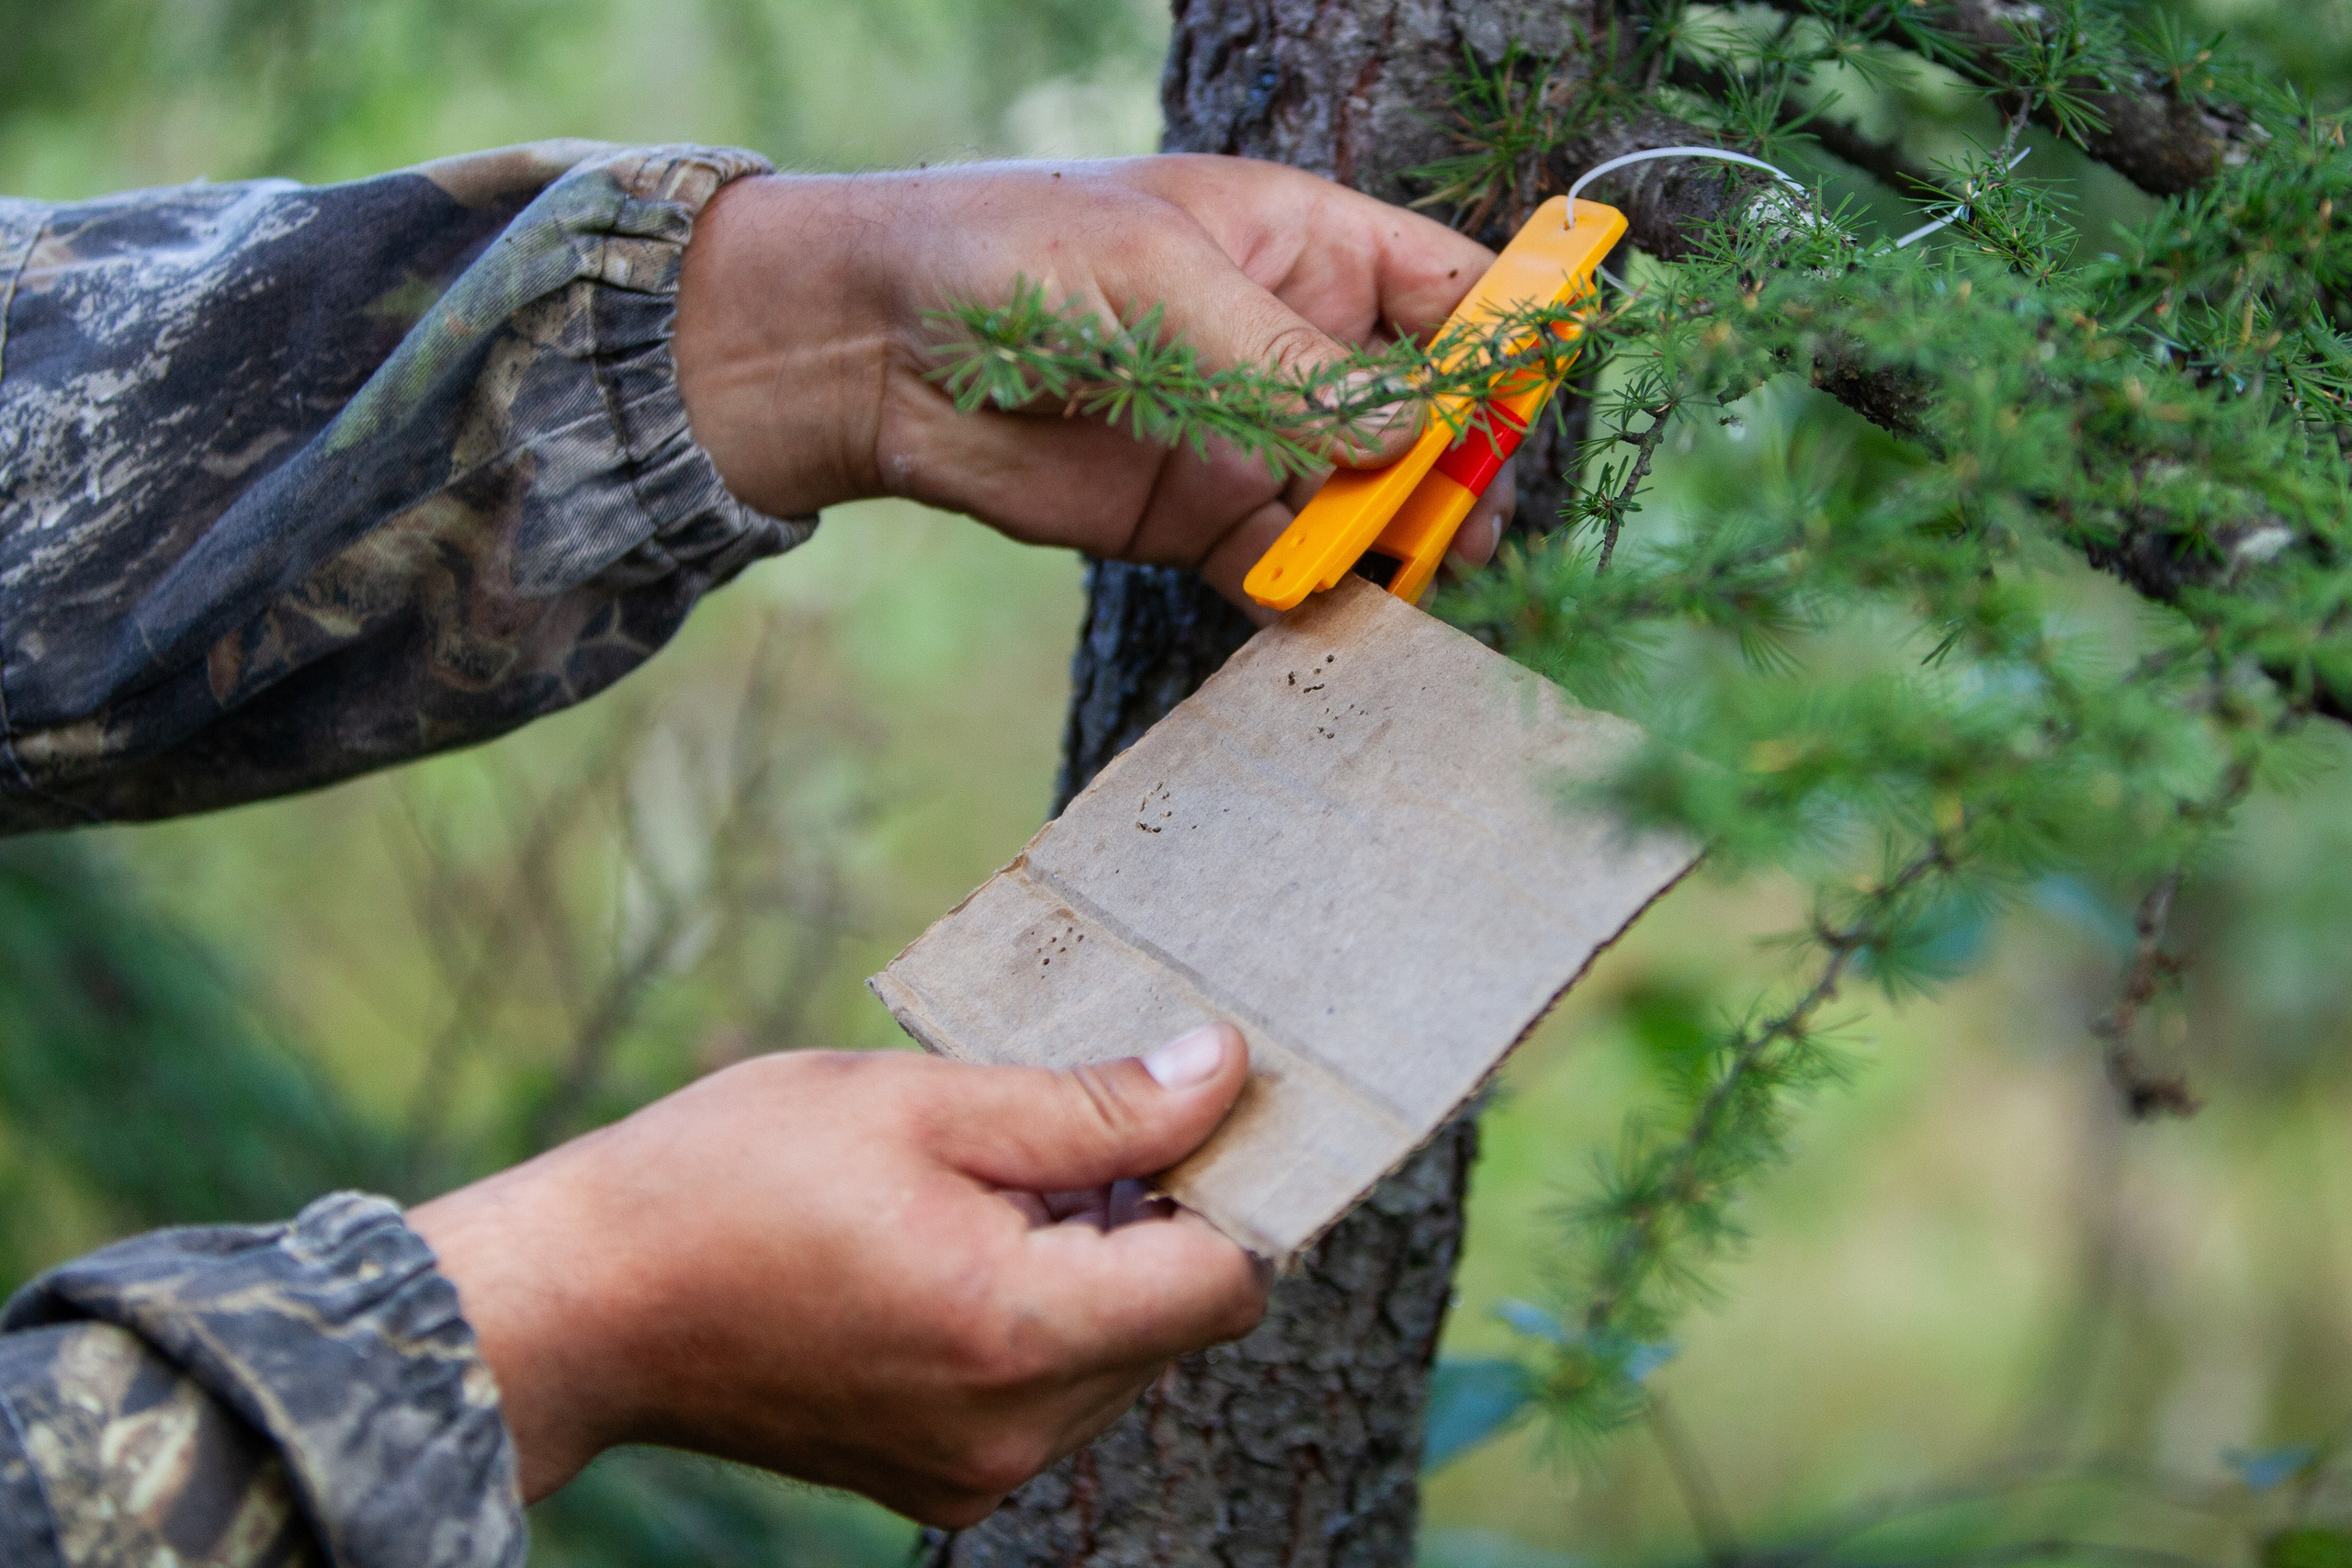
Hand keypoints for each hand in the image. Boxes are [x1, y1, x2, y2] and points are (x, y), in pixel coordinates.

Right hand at [408, 1025, 1265, 1523]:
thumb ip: (1090, 1102)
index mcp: (1017, 1331)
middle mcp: (1016, 1429)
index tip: (1190, 1107)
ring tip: (987, 1191)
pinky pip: (1055, 1391)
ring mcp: (978, 1470)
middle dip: (1155, 1218)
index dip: (1230, 1183)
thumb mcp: (918, 1102)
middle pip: (1181, 1320)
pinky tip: (959, 1248)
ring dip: (1097, 1266)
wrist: (584, 1305)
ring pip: (1123, 1356)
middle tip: (1058, 1131)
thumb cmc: (730, 1179)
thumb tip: (1222, 1070)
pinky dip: (1043, 1315)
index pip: (1227, 1280)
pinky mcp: (944, 1481)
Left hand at [672, 155, 1516, 611]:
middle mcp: (1295, 347)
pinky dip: (1313, 595)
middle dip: (1457, 464)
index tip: (1531, 400)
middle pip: (1425, 412)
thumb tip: (1400, 432)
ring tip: (1409, 577)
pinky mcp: (1198, 520)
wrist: (871, 350)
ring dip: (1394, 542)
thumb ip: (1282, 362)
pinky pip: (1286, 565)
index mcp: (1304, 247)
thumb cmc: (1012, 258)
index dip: (1503, 341)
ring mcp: (1252, 440)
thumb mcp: (1158, 281)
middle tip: (1465, 518)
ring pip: (1365, 500)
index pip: (1446, 290)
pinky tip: (1329, 614)